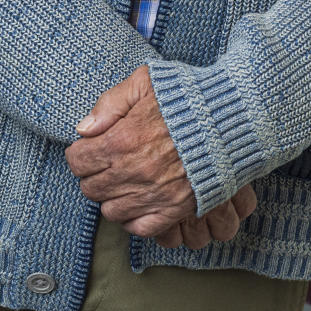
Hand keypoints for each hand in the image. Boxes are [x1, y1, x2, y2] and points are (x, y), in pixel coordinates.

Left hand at [65, 66, 257, 245]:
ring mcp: (153, 194)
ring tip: (123, 180)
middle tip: (106, 163)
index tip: (90, 147)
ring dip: (111, 196)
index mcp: (122, 139)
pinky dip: (134, 218)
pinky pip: (140, 228)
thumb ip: (110, 103)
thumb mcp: (145, 82)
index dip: (81, 153)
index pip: (78, 160)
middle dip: (93, 174)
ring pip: (110, 211)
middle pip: (91, 188)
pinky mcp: (174, 210)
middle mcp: (133, 171)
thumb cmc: (188, 96)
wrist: (233, 118)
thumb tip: (85, 129)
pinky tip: (139, 200)